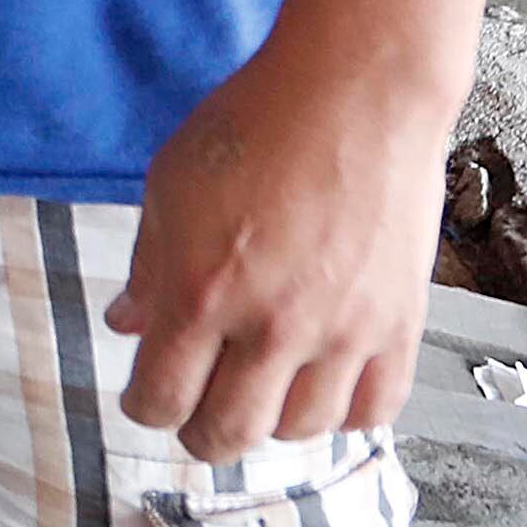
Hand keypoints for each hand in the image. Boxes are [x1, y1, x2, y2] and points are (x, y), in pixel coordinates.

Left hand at [110, 36, 453, 460]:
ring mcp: (342, 330)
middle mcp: (272, 323)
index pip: (161, 397)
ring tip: (261, 390)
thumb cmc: (255, 124)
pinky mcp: (400, 325)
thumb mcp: (170, 184)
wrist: (356, 93)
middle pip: (229, 433)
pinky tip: (322, 384)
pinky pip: (373, 411)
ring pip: (300, 431)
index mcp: (200, 289)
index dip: (145, 408)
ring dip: (271, 421)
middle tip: (197, 414)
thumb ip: (148, 265)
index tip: (147, 398)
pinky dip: (342, 413)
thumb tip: (127, 325)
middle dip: (200, 433)